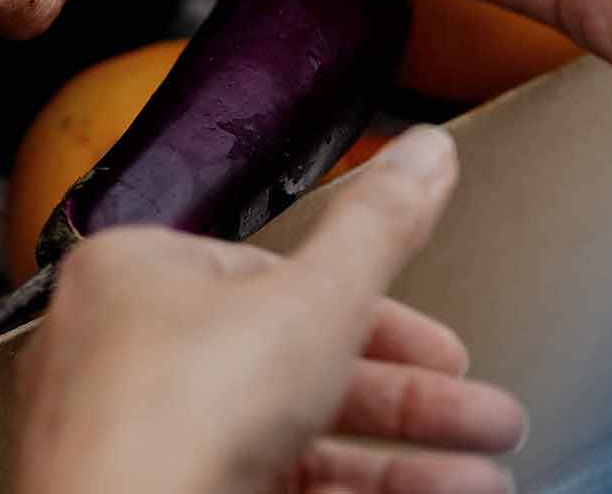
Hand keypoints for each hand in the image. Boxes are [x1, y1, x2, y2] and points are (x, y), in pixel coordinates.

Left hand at [14, 127, 526, 493]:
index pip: (272, 277)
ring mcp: (140, 435)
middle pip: (292, 364)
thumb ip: (378, 231)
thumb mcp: (314, 301)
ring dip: (400, 461)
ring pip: (289, 436)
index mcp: (137, 275)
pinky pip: (270, 485)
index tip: (446, 349)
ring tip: (482, 481)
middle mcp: (125, 353)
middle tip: (486, 418)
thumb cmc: (177, 414)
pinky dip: (352, 492)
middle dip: (411, 400)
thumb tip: (422, 152)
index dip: (377, 314)